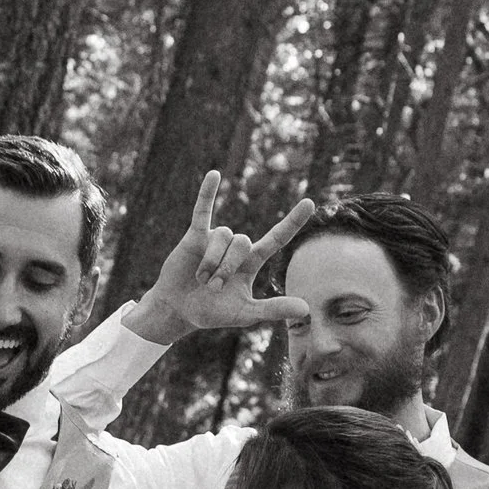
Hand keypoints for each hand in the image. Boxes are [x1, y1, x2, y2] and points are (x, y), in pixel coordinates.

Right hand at [129, 171, 316, 350]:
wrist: (178, 310)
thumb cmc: (212, 312)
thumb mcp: (245, 314)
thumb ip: (273, 310)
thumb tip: (305, 310)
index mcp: (251, 262)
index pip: (276, 238)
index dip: (292, 222)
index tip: (309, 202)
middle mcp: (235, 247)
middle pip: (243, 243)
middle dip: (227, 267)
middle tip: (213, 288)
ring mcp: (215, 239)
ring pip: (223, 236)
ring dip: (212, 261)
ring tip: (200, 279)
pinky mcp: (195, 235)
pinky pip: (202, 210)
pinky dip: (207, 193)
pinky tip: (214, 174)